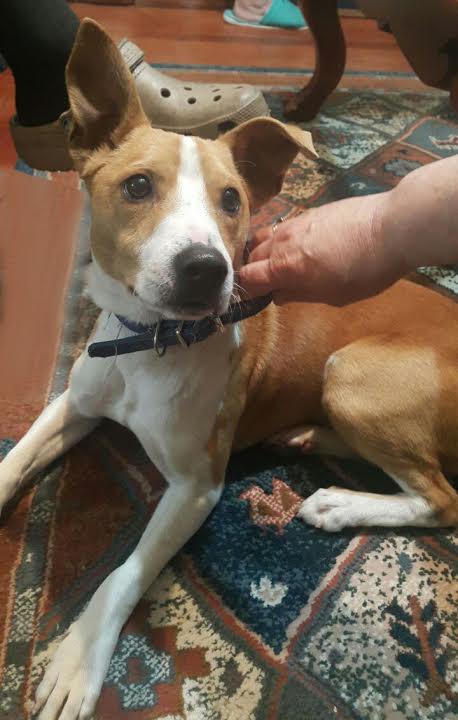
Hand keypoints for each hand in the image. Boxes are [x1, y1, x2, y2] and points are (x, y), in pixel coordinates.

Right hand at [239, 193, 403, 306]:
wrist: (392, 227)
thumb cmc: (366, 270)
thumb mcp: (333, 295)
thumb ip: (300, 294)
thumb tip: (277, 296)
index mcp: (285, 267)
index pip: (248, 277)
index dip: (247, 291)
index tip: (255, 299)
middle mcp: (283, 242)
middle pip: (252, 256)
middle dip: (253, 271)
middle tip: (266, 285)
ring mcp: (295, 223)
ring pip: (264, 237)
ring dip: (263, 252)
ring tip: (275, 264)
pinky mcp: (309, 212)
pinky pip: (282, 227)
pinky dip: (279, 239)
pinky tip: (295, 247)